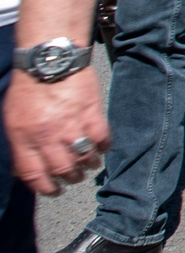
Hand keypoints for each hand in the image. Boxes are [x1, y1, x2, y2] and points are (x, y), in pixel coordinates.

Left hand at [5, 71, 106, 196]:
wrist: (49, 61)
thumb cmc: (28, 89)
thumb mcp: (12, 121)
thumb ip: (20, 145)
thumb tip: (28, 166)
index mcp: (25, 139)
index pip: (34, 175)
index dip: (45, 188)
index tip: (53, 191)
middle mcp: (48, 136)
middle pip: (63, 170)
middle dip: (70, 178)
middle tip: (74, 178)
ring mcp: (71, 125)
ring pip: (84, 158)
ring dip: (89, 165)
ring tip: (90, 164)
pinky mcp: (91, 113)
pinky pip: (102, 138)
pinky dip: (104, 146)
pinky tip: (103, 146)